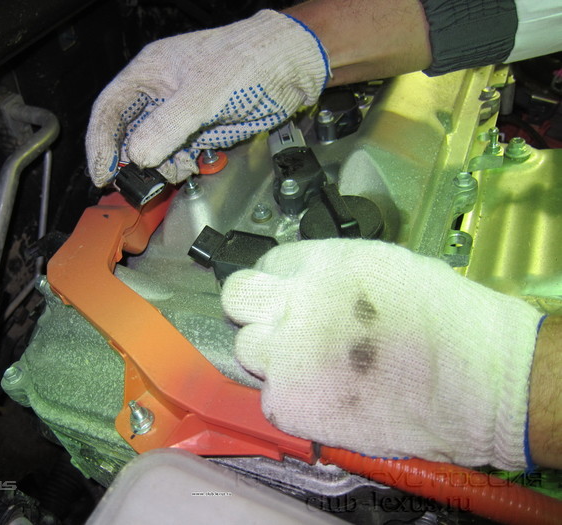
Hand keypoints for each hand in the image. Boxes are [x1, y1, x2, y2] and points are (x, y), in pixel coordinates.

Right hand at [85, 10, 328, 185]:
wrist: (291, 65)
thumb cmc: (250, 59)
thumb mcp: (204, 93)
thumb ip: (169, 125)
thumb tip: (139, 155)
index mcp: (151, 72)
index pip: (110, 110)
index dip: (101, 144)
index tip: (101, 173)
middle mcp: (161, 93)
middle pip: (129, 133)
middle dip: (131, 160)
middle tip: (135, 184)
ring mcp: (181, 113)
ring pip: (154, 148)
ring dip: (159, 166)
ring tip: (174, 171)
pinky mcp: (201, 129)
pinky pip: (178, 154)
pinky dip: (179, 165)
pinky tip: (189, 167)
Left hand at [221, 239, 542, 468]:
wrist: (481, 381)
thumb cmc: (449, 321)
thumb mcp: (386, 266)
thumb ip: (331, 273)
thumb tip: (304, 285)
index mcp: (322, 262)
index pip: (267, 264)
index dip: (280, 284)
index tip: (292, 299)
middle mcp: (295, 302)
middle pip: (237, 298)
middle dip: (256, 310)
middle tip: (284, 329)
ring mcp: (288, 354)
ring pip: (248, 350)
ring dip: (275, 359)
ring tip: (316, 370)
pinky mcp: (292, 403)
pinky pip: (270, 399)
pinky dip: (294, 402)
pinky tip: (329, 399)